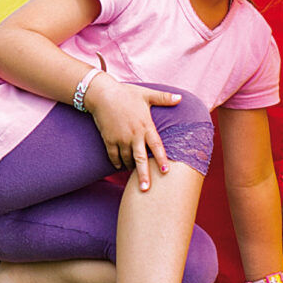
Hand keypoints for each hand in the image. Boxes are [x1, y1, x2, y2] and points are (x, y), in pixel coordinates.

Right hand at [84, 76, 180, 191]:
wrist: (102, 94)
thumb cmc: (126, 93)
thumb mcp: (146, 94)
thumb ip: (164, 98)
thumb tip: (180, 98)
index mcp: (145, 125)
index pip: (156, 146)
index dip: (161, 159)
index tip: (166, 172)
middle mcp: (134, 135)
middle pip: (140, 159)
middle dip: (143, 175)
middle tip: (146, 190)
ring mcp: (120, 138)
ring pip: (127, 159)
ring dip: (131, 169)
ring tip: (135, 178)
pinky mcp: (109, 140)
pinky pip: (113, 156)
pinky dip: (117, 163)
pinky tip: (120, 167)